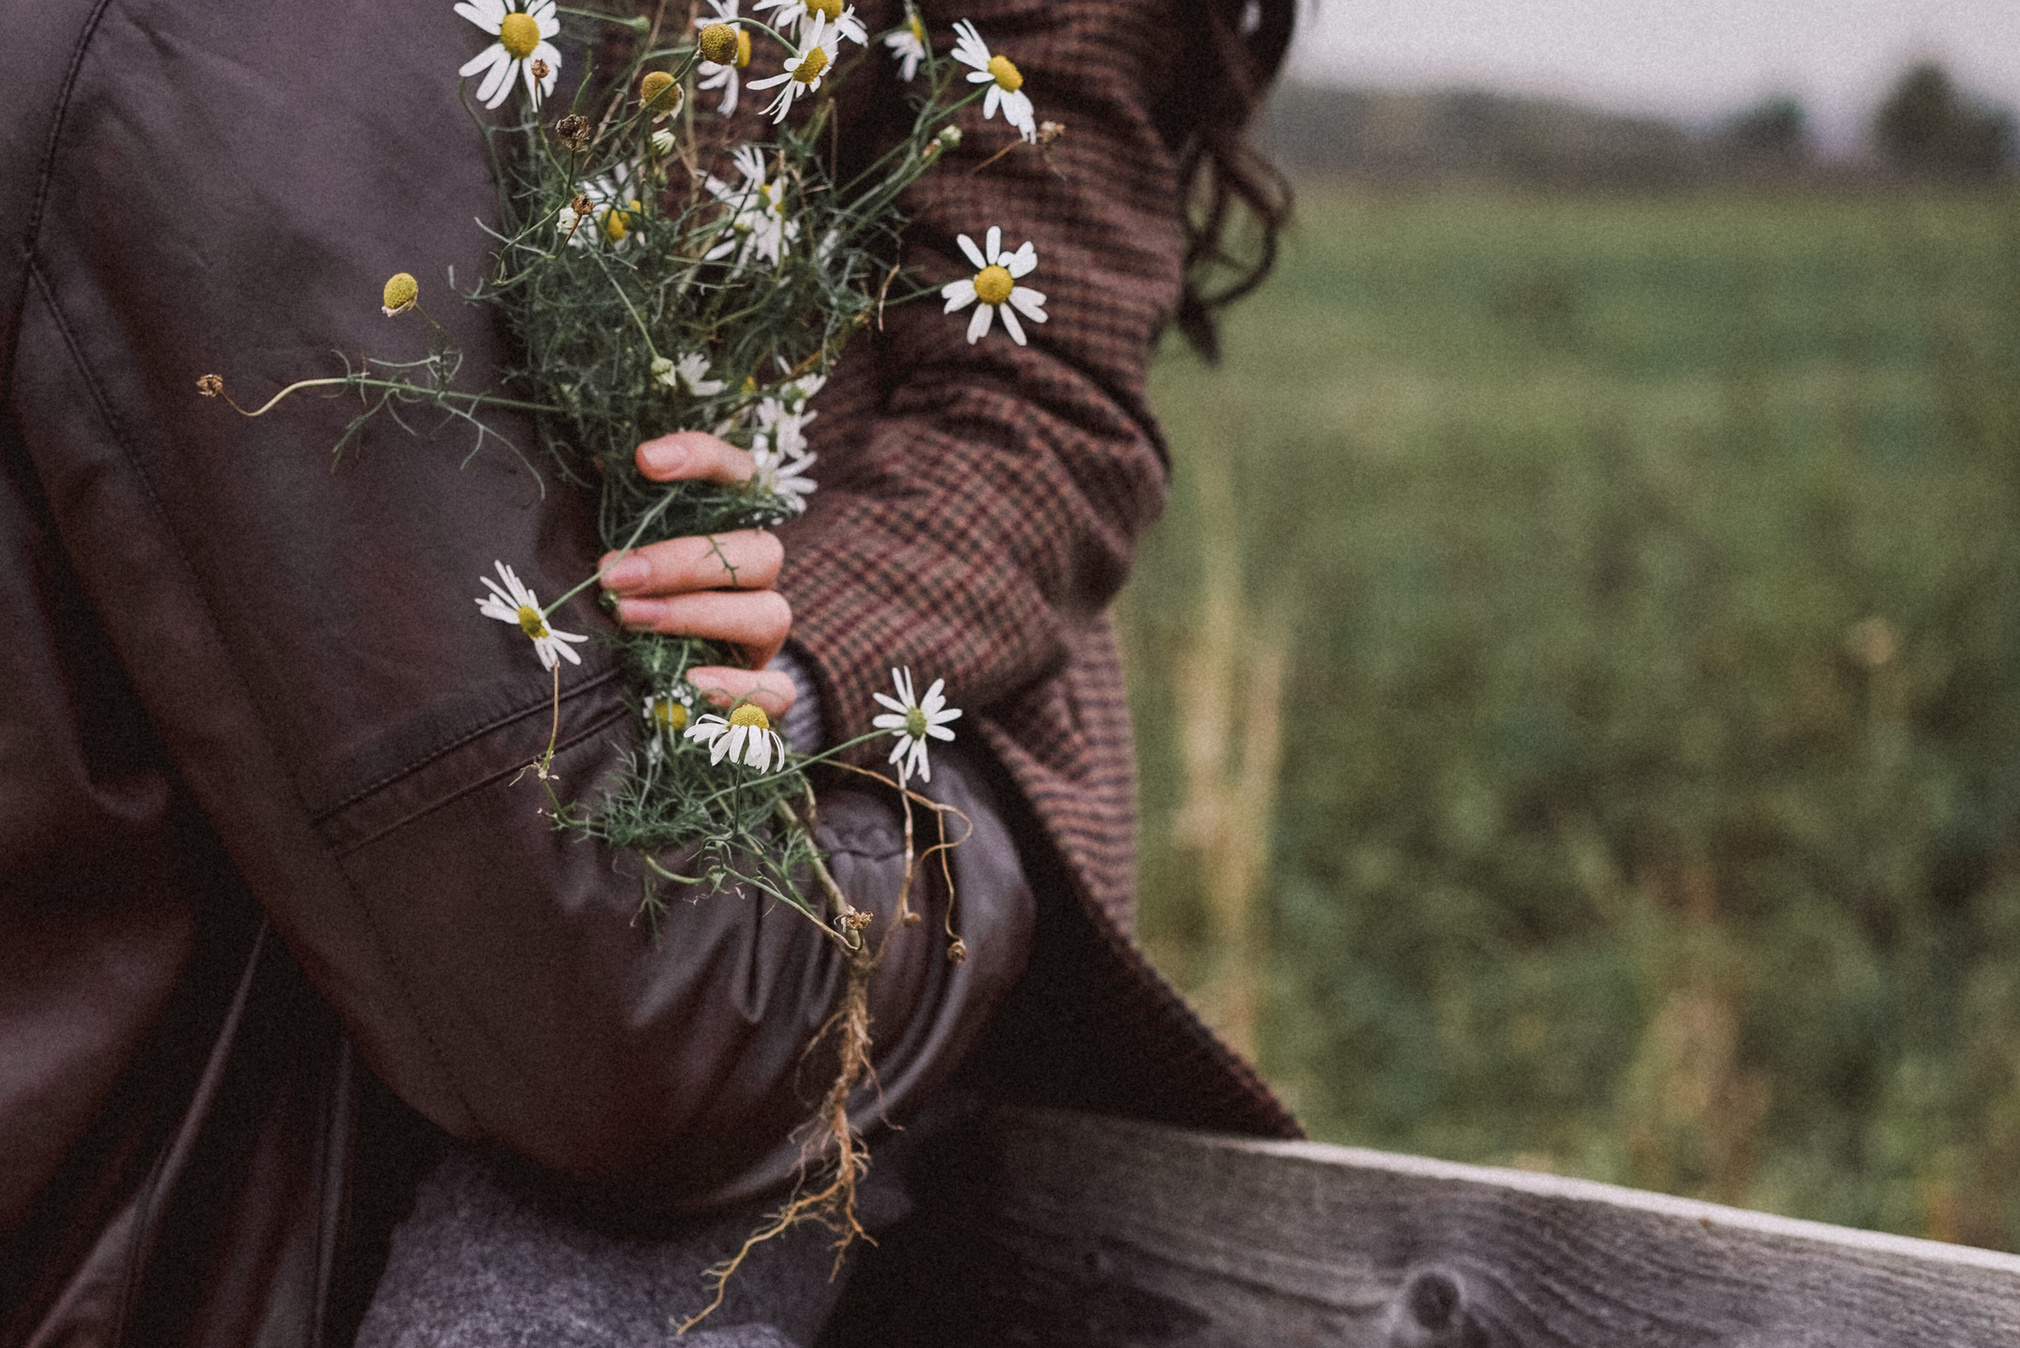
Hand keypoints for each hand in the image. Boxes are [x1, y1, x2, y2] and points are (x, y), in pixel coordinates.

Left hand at [599, 431, 795, 719]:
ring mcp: (765, 628)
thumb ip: (619, 507)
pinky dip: (738, 687)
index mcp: (731, 523)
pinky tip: (691, 683)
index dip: (701, 458)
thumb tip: (598, 461)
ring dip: (697, 615)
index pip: (738, 473)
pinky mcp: (764, 685)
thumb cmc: (630, 587)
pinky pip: (777, 689)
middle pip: (760, 551)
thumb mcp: (623, 540)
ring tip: (630, 618)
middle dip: (682, 562)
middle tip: (613, 573)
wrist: (653, 670)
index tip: (644, 460)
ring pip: (769, 613)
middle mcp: (758, 571)